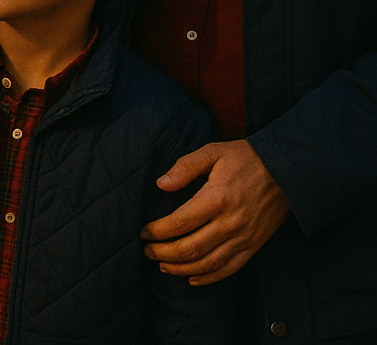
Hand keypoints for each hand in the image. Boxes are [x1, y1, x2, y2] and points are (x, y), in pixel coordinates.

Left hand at [141, 139, 289, 284]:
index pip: (179, 223)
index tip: (143, 232)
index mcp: (215, 199)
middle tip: (147, 252)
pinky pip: (230, 269)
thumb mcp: (213, 152)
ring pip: (207, 264)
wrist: (287, 171)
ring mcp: (243, 238)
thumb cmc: (245, 158)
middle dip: (164, 253)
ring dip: (182, 269)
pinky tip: (192, 278)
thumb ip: (185, 166)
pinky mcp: (254, 245)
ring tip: (163, 266)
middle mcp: (229, 223)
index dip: (158, 231)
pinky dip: (209, 278)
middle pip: (190, 248)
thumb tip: (161, 184)